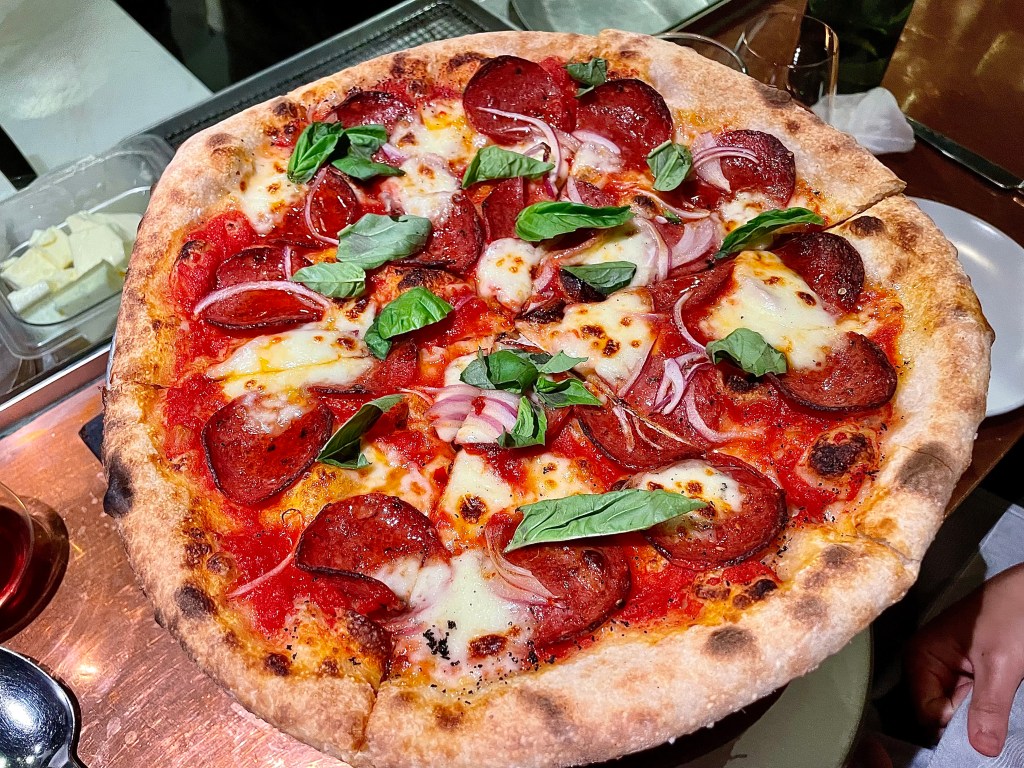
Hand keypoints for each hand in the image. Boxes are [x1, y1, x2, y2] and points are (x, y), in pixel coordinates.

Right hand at [907, 562, 1023, 756]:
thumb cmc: (1011, 613)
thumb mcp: (1001, 663)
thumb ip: (988, 708)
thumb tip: (981, 749)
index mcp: (921, 657)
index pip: (927, 712)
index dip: (954, 726)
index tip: (984, 729)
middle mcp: (927, 664)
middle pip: (940, 712)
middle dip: (967, 722)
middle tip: (997, 714)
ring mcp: (948, 667)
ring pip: (959, 709)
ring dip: (981, 715)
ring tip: (1002, 700)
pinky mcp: (968, 670)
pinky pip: (972, 700)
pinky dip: (989, 707)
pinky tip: (1002, 700)